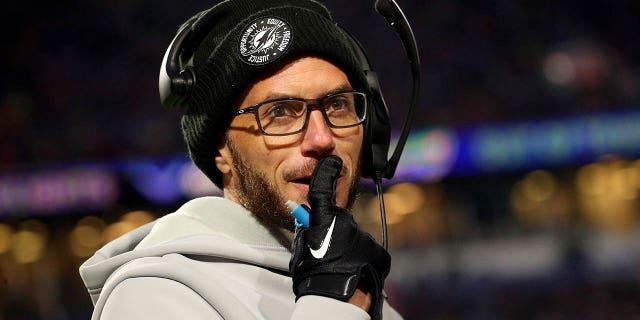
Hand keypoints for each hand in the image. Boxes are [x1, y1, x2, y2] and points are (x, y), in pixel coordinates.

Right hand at [289, 155, 389, 319]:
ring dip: (349, 249)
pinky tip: (354, 270)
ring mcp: (364, 237)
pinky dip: (362, 259)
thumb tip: (307, 223)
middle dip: (335, 234)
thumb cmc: (314, 278)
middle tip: (327, 253)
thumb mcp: (301, 251)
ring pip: (355, 239)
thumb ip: (306, 232)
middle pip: (340, 224)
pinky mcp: (379, 251)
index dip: (326, 173)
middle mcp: (346, 224)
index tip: (332, 162)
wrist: (339, 298)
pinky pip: (368, 251)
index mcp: (323, 222)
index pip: (322, 190)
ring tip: (340, 266)